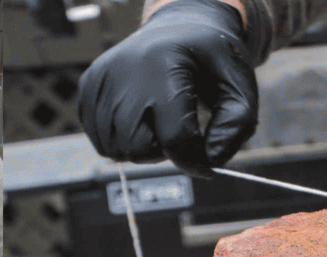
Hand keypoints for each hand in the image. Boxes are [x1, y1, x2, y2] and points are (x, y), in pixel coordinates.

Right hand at [77, 0, 257, 176]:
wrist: (179, 26)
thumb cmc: (208, 60)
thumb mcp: (238, 84)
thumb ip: (236, 124)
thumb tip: (212, 160)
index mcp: (165, 66)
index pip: (175, 137)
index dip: (194, 158)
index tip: (204, 158)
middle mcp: (126, 71)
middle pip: (138, 147)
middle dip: (163, 150)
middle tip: (176, 127)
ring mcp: (102, 79)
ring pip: (115, 149)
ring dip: (139, 147)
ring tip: (156, 121)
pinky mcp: (88, 86)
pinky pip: (98, 140)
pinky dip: (119, 141)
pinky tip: (137, 119)